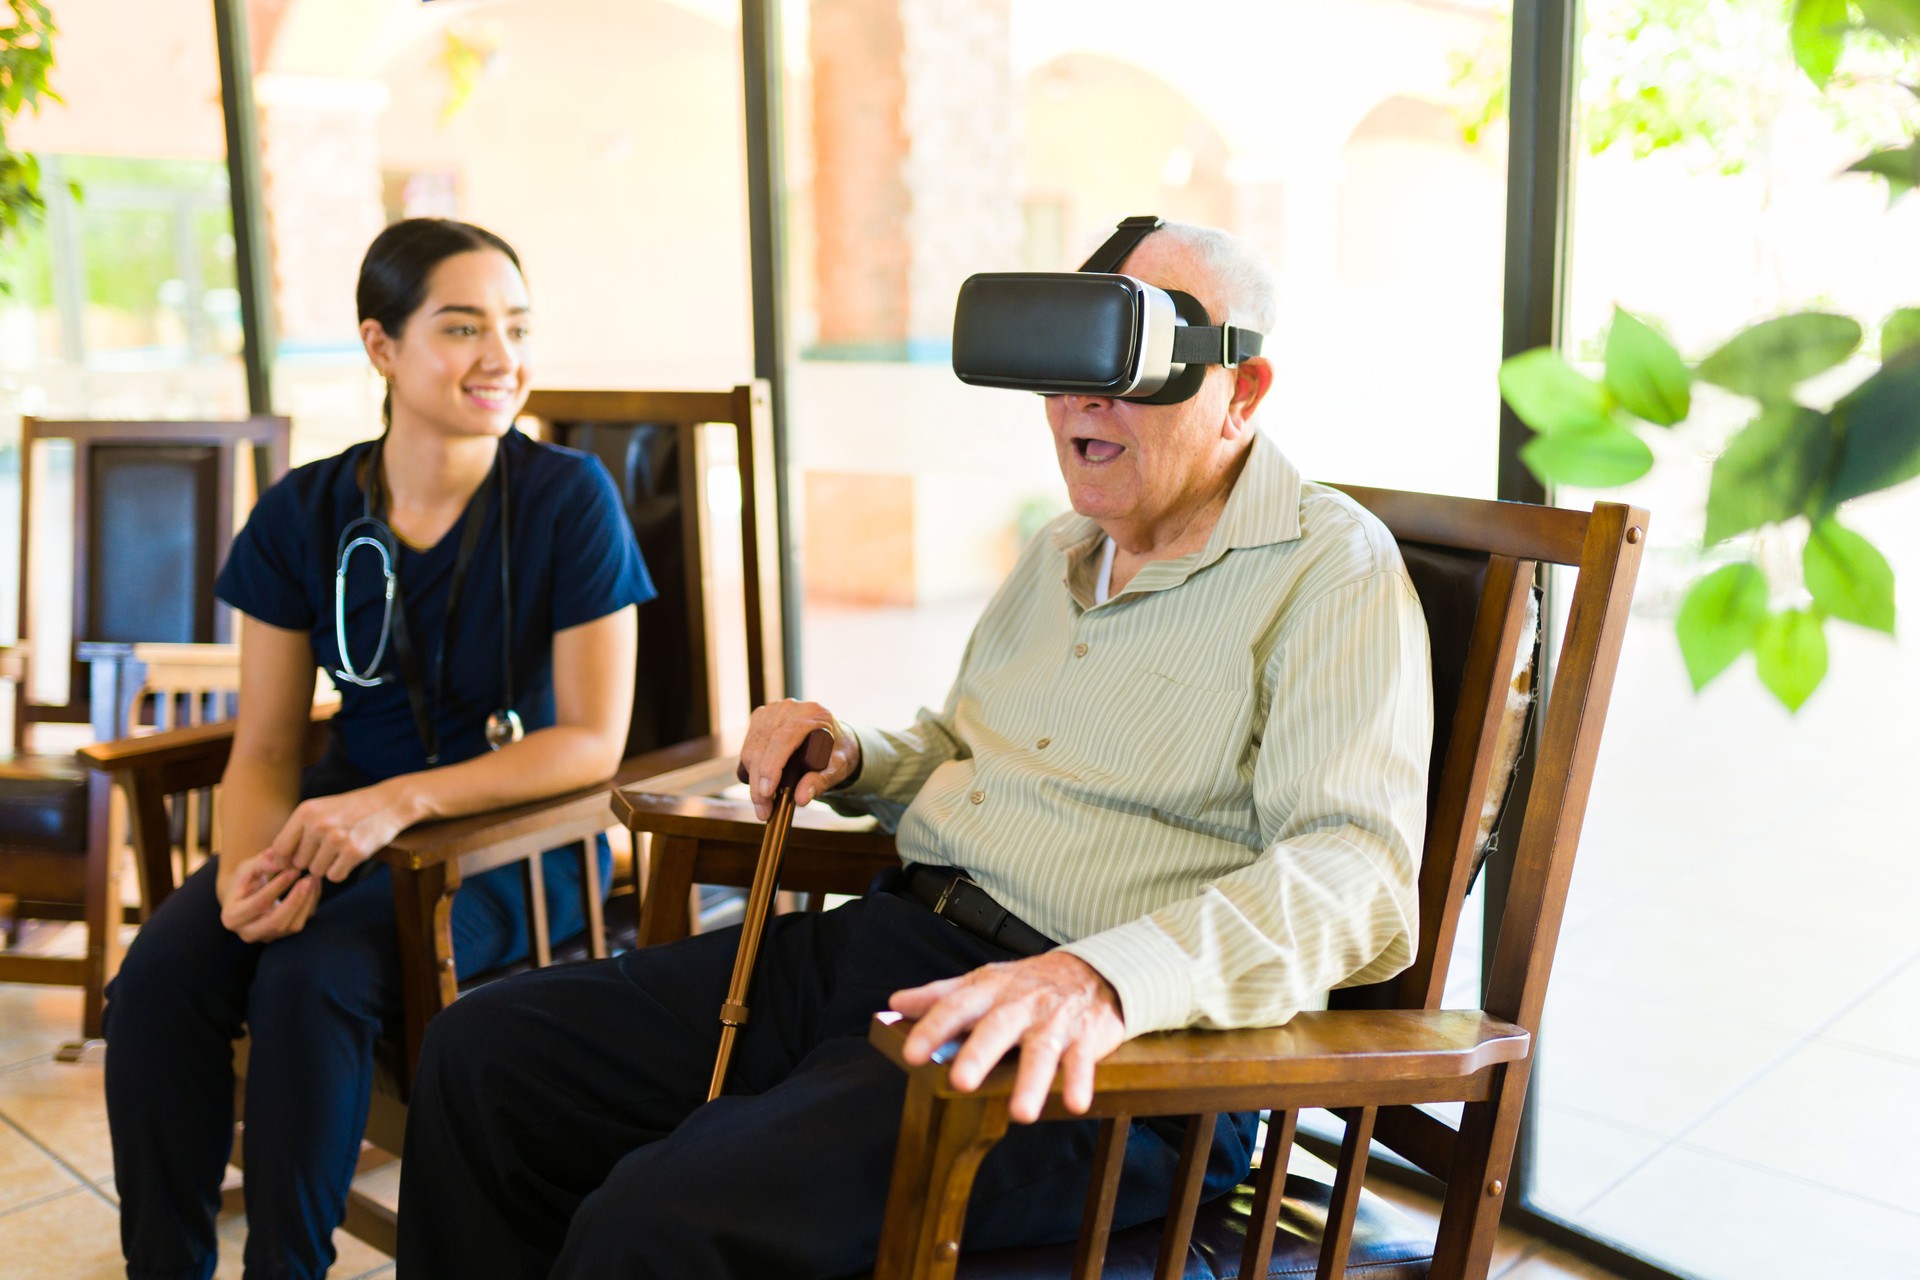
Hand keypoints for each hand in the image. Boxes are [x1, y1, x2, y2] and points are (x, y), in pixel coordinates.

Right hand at [218, 849, 320, 942]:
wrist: (244, 896)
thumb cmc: (244, 879)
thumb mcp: (247, 867)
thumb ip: (262, 862)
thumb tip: (281, 861)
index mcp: (232, 917)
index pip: (259, 904)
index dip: (278, 887)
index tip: (293, 870)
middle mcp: (248, 933)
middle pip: (276, 923)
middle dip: (295, 900)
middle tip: (308, 879)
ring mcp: (267, 937)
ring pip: (293, 926)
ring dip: (306, 903)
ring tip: (313, 880)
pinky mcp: (283, 935)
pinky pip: (301, 923)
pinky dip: (310, 905)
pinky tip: (314, 886)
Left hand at [267, 780, 416, 882]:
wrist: (389, 803)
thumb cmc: (350, 809)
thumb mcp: (320, 810)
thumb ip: (296, 832)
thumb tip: (273, 862)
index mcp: (306, 811)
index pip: (280, 848)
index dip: (286, 859)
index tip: (297, 859)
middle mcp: (318, 824)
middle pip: (299, 862)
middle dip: (312, 860)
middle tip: (329, 848)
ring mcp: (337, 838)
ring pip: (316, 871)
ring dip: (328, 866)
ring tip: (342, 849)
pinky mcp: (354, 852)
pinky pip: (335, 876)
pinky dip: (342, 871)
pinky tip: (351, 856)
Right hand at [738, 699, 860, 820]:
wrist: (834, 740)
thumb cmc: (837, 753)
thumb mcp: (838, 769)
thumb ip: (821, 782)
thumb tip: (801, 798)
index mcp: (812, 714)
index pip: (783, 738)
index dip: (772, 766)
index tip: (767, 792)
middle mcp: (790, 708)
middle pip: (764, 745)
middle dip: (760, 782)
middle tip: (764, 811)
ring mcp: (773, 711)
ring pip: (752, 748)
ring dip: (753, 779)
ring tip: (762, 805)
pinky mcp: (761, 719)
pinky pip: (748, 747)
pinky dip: (751, 769)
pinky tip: (759, 786)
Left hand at [891, 952, 1126, 1123]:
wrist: (1091, 971)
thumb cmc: (1027, 984)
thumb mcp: (983, 982)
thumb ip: (941, 995)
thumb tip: (897, 1004)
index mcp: (989, 991)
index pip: (956, 1007)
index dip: (933, 1029)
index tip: (911, 1053)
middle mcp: (1019, 1006)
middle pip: (997, 1028)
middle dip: (979, 1055)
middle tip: (961, 1082)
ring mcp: (1053, 1022)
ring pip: (1042, 1051)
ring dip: (1032, 1082)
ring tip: (1021, 1114)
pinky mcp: (1083, 1038)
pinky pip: (1082, 1061)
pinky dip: (1080, 1082)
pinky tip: (1075, 1104)